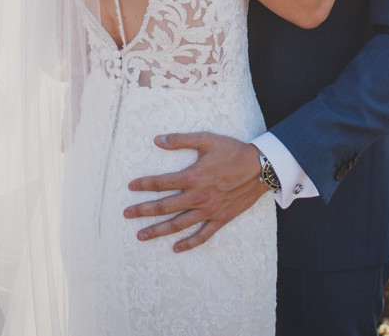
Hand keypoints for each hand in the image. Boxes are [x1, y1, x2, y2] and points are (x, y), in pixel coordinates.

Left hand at [123, 132, 266, 251]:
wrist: (261, 168)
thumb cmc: (233, 151)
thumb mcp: (206, 140)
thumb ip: (180, 140)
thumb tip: (156, 140)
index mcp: (193, 177)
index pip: (161, 182)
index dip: (144, 184)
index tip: (130, 187)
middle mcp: (198, 197)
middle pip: (164, 206)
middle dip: (143, 210)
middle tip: (126, 214)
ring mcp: (209, 211)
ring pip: (178, 224)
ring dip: (158, 230)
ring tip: (141, 235)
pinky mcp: (220, 219)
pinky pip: (202, 235)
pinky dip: (188, 243)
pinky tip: (176, 248)